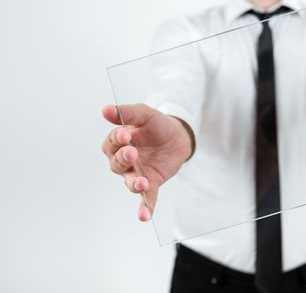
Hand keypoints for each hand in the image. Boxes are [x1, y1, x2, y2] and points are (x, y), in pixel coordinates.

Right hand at [101, 104, 192, 220]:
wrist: (177, 135)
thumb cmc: (156, 124)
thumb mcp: (144, 114)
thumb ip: (127, 113)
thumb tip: (106, 109)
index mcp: (118, 143)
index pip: (112, 143)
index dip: (117, 140)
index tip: (125, 134)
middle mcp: (123, 161)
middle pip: (117, 164)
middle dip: (124, 159)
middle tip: (132, 152)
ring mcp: (137, 173)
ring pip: (130, 182)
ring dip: (134, 184)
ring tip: (141, 183)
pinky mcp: (151, 182)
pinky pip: (146, 198)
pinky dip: (145, 207)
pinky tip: (144, 217)